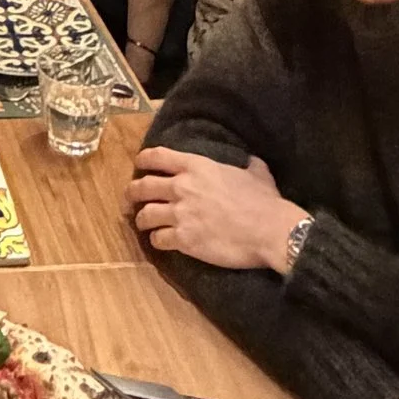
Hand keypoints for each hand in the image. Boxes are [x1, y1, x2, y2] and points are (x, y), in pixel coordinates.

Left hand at [128, 146, 298, 270]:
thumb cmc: (264, 201)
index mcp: (197, 166)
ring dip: (142, 220)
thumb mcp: (257, 173)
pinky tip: (160, 242)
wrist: (269, 230)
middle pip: (142, 186)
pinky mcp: (183, 239)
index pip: (157, 156)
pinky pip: (158, 239)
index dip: (143, 160)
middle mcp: (182, 187)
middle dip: (132, 193)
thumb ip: (247, 165)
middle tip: (129, 200)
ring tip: (144, 224)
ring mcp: (181, 213)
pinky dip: (157, 240)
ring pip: (145, 215)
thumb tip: (251, 161)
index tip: (139, 165)